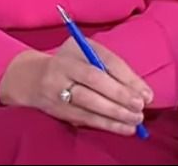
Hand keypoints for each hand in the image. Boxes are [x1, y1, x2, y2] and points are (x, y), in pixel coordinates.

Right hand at [0, 38, 153, 135]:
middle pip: (96, 82)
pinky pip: (85, 119)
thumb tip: (141, 90)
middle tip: (140, 107)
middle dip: (121, 96)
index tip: (145, 92)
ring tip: (136, 120)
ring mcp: (58, 90)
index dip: (127, 78)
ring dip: (116, 114)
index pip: (104, 62)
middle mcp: (64, 68)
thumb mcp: (87, 54)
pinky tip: (124, 128)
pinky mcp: (59, 110)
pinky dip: (107, 125)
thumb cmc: (70, 64)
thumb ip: (111, 67)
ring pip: (90, 103)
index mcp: (75, 50)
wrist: (31, 78)